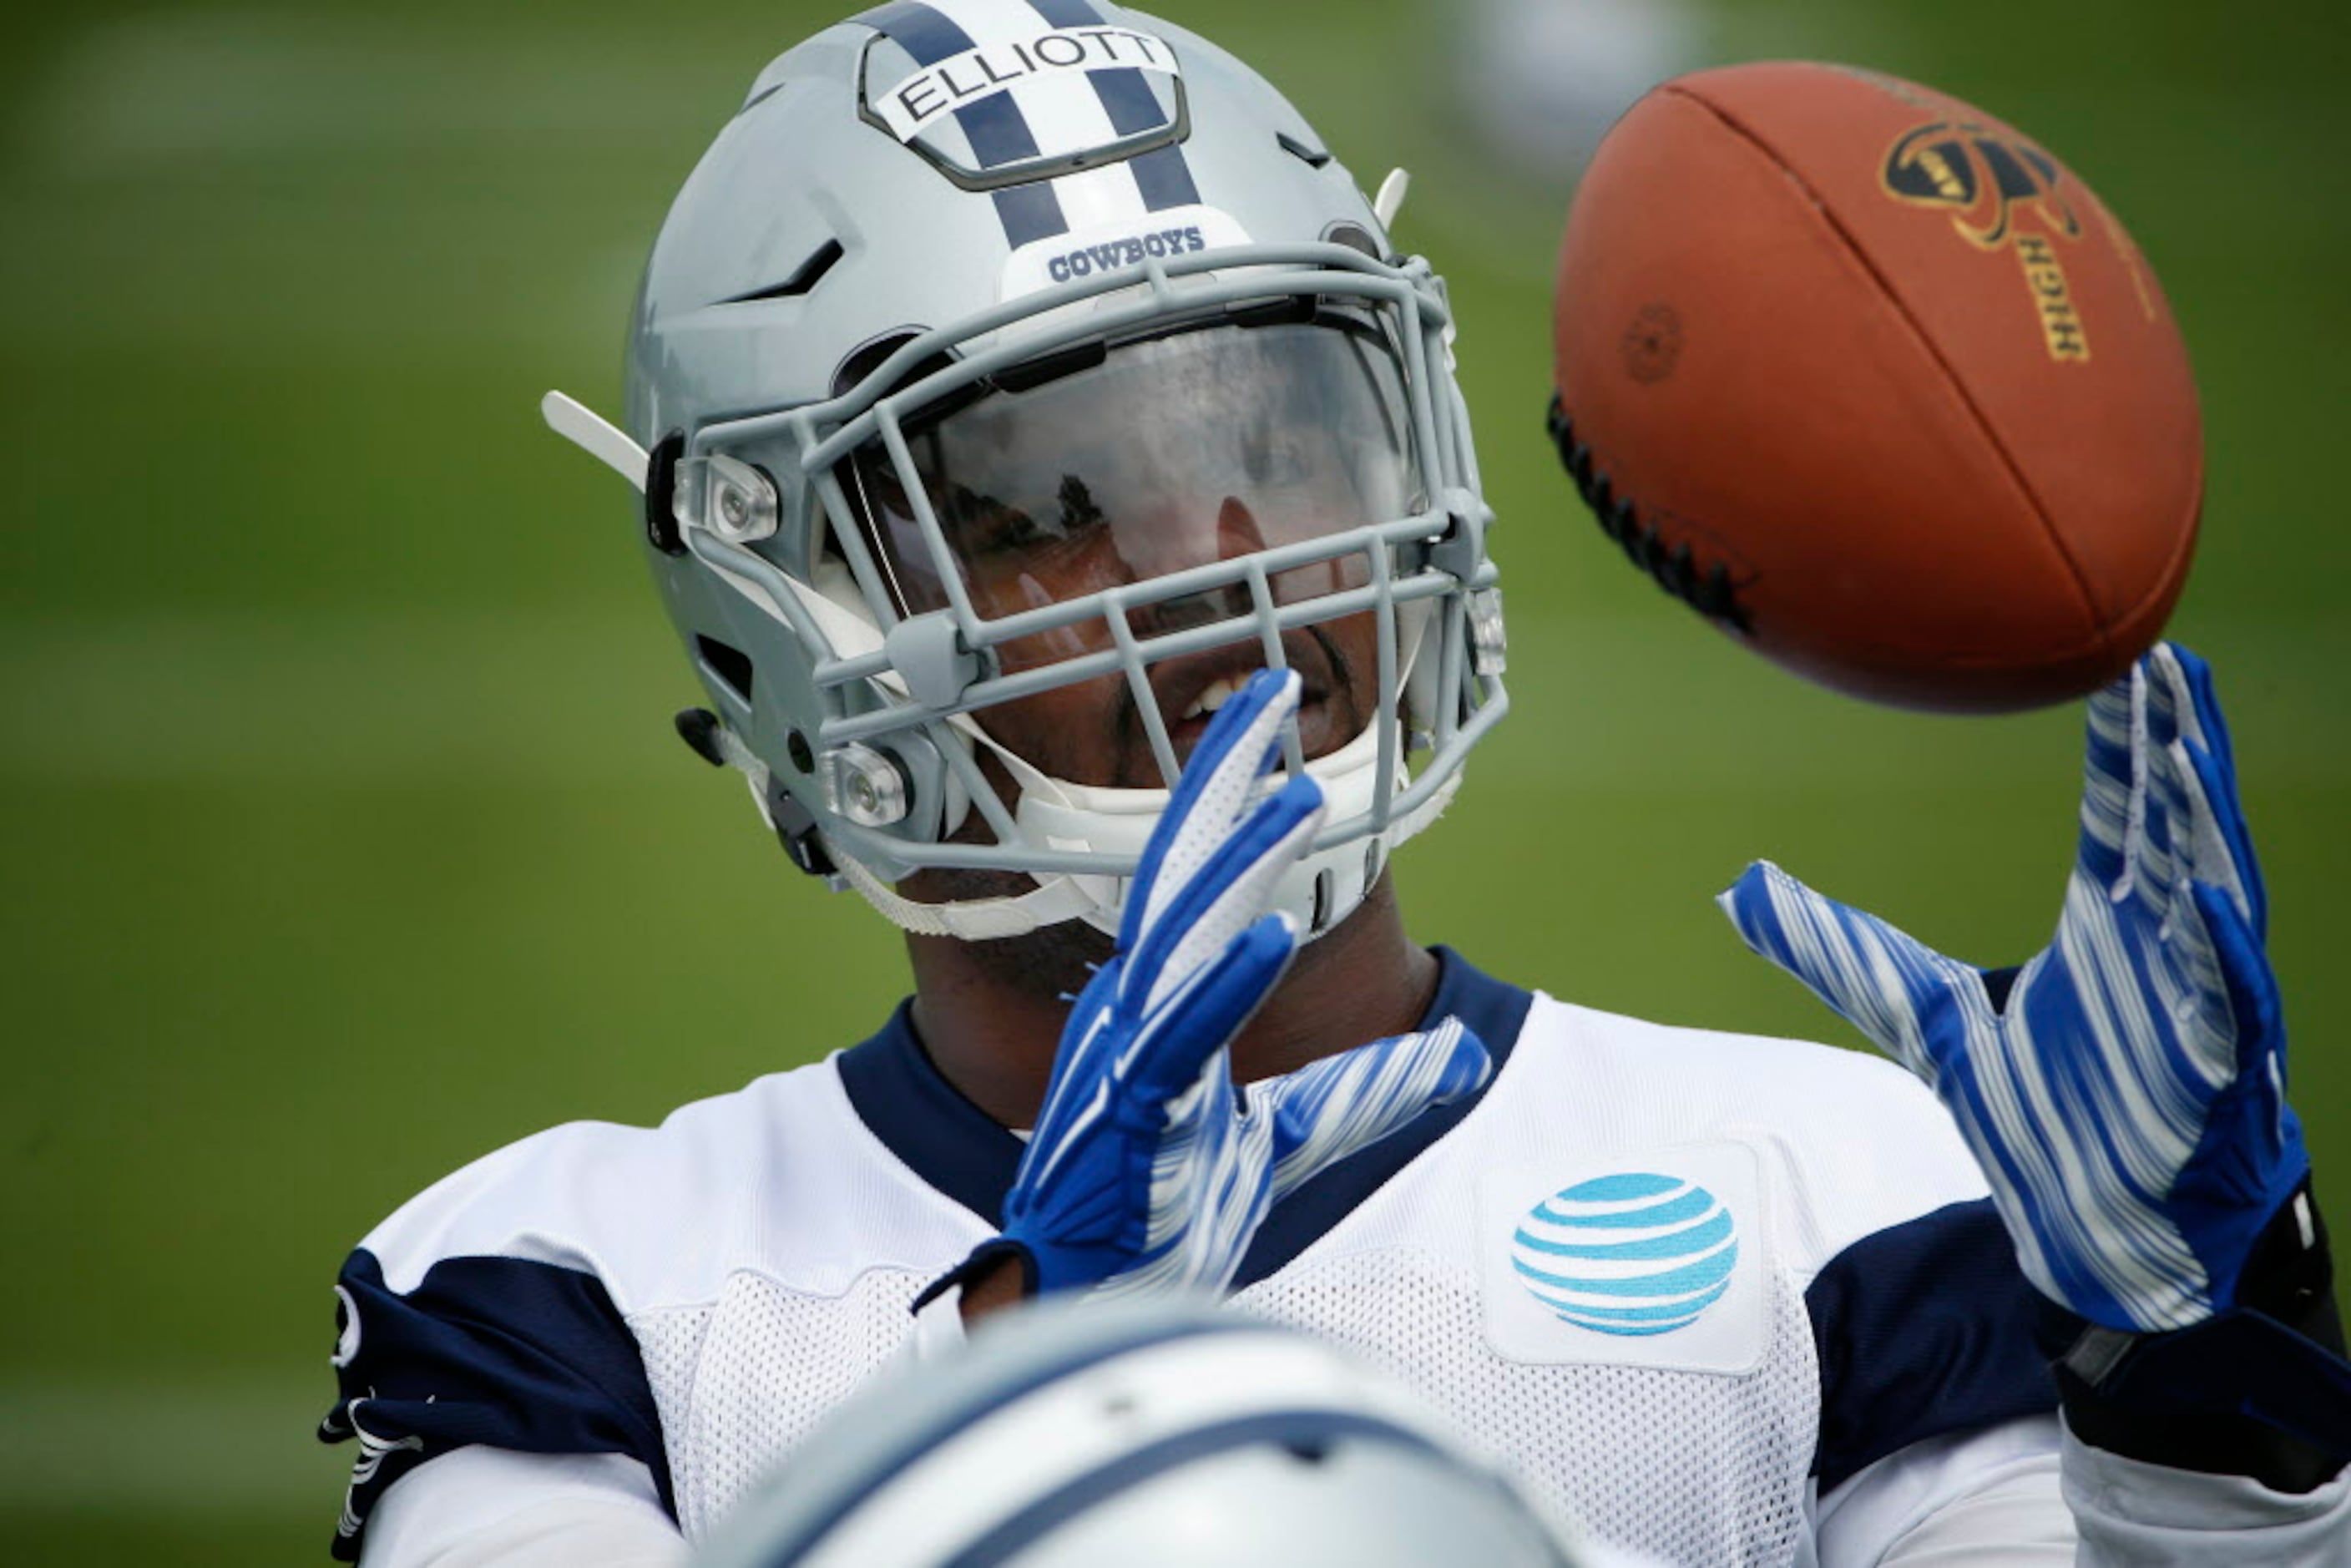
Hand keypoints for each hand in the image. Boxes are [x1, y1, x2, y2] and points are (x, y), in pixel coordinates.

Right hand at [935, 668, 1489, 1305]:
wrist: (1098, 1299)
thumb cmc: (1169, 1212)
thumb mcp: (1293, 1144)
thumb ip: (1372, 1092)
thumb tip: (1465, 1050)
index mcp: (1159, 1000)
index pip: (1197, 872)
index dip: (1230, 789)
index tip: (1272, 708)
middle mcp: (1133, 1005)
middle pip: (1178, 867)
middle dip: (1224, 777)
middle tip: (1274, 688)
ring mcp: (1126, 1052)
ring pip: (1181, 931)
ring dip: (1240, 861)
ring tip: (1299, 792)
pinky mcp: (1133, 1109)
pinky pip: (1181, 1033)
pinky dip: (1225, 981)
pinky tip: (1270, 931)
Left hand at [1720, 643, 2304, 1333]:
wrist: (2097, 1232)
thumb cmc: (2038, 1113)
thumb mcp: (1911, 1015)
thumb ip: (1832, 946)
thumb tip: (1735, 888)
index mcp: (2109, 921)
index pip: (2122, 808)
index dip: (2127, 738)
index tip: (2129, 660)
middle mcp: (2163, 944)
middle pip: (2173, 825)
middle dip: (2175, 744)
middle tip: (2167, 656)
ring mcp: (2196, 1000)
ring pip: (2210, 890)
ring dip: (2203, 819)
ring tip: (2193, 738)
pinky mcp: (2213, 1067)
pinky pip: (2226, 996)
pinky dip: (2221, 947)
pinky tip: (2213, 893)